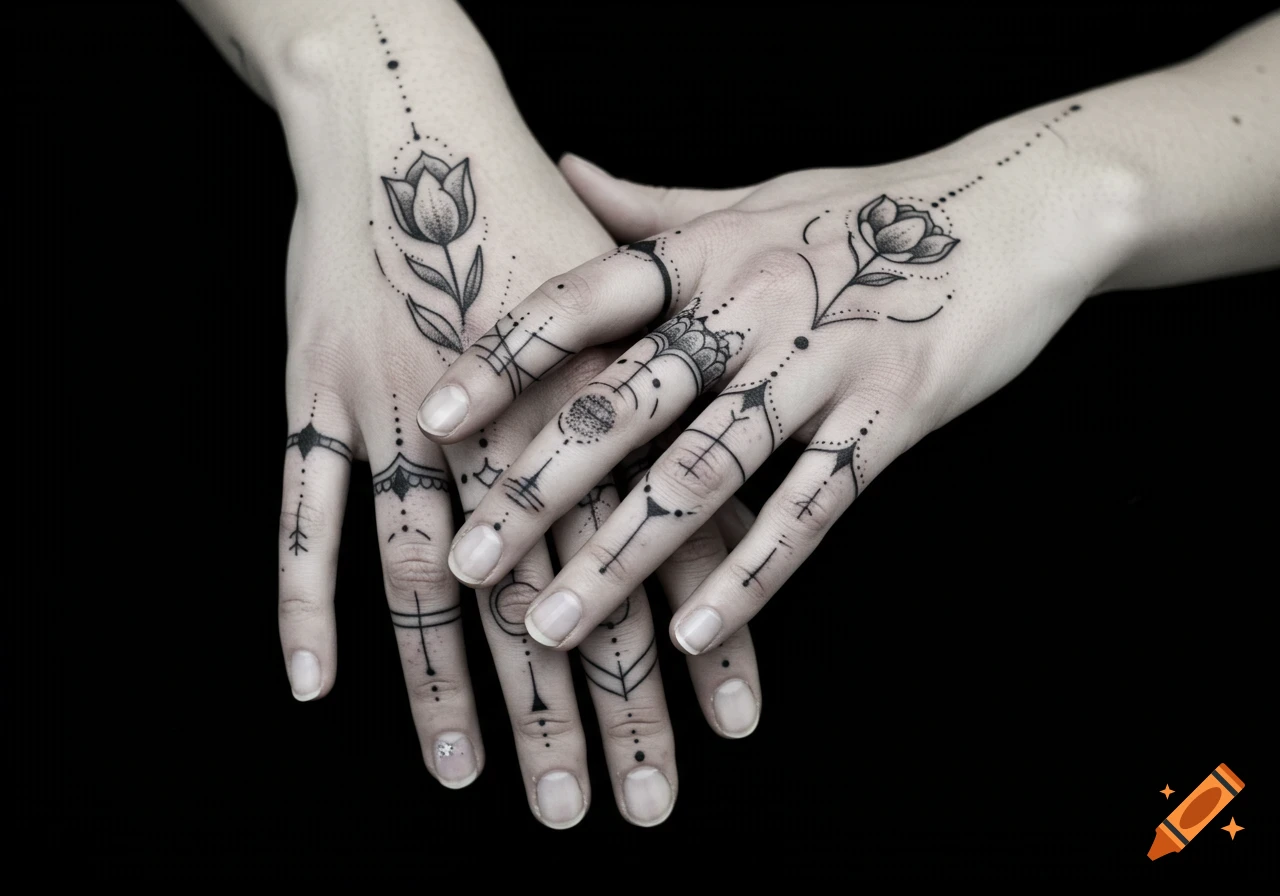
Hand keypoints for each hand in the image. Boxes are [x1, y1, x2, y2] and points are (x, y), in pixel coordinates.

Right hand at [211, 2, 766, 828]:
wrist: (415, 128)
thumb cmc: (536, 217)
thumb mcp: (637, 303)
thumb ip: (688, 408)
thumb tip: (753, 504)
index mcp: (590, 403)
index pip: (657, 552)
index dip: (691, 649)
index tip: (722, 743)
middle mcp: (504, 424)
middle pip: (552, 591)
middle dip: (584, 707)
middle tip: (600, 811)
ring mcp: (402, 414)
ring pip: (428, 577)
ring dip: (449, 688)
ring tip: (476, 780)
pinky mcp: (319, 395)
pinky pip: (304, 510)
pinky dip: (302, 599)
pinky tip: (312, 686)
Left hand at [418, 103, 1140, 652]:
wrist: (1018, 209)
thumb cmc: (866, 210)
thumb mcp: (750, 197)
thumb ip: (653, 203)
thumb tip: (563, 167)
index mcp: (705, 252)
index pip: (583, 303)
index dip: (503, 362)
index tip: (432, 422)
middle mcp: (750, 306)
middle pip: (624, 407)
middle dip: (539, 490)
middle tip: (467, 562)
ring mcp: (822, 364)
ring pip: (704, 474)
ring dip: (624, 558)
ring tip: (553, 627)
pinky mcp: (891, 418)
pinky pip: (809, 508)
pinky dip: (751, 576)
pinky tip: (692, 637)